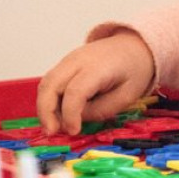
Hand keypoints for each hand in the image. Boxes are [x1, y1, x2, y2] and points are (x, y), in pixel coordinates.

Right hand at [36, 30, 154, 134]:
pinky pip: (50, 82)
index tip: (73, 131)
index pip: (75, 91)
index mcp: (98, 67)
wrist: (134, 45)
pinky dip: (48, 99)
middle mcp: (78, 60)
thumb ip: (101, 109)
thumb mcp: (127, 95)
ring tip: (54, 127)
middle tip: (52, 132)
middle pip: (51, 85)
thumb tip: (76, 118)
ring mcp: (69, 60)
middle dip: (46, 112)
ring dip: (44, 107)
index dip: (70, 114)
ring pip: (46, 83)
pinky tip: (57, 114)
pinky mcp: (65, 63)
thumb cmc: (134, 69)